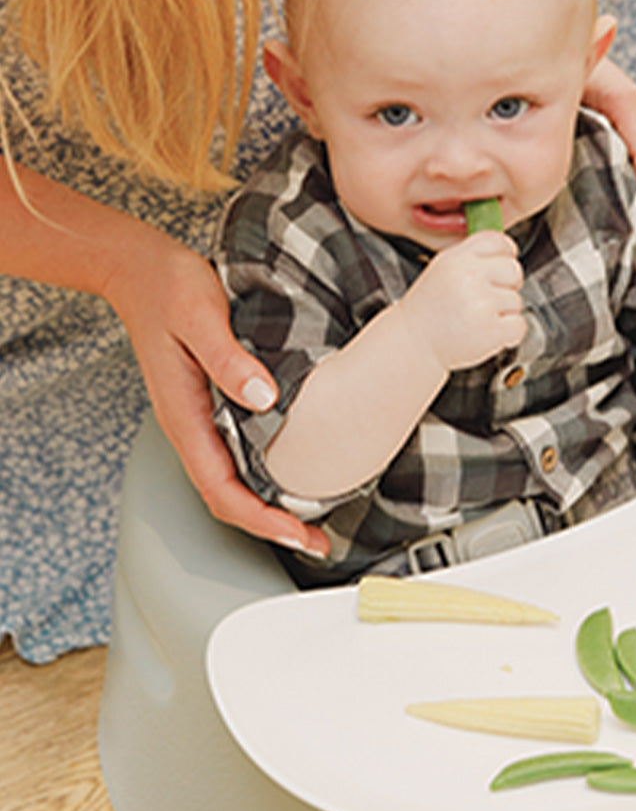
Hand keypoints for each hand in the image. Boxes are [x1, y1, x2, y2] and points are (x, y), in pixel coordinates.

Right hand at [104, 231, 328, 556]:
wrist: (141, 269)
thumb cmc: (169, 288)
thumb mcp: (201, 315)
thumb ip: (229, 357)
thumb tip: (264, 397)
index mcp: (184, 416)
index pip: (221, 489)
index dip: (260, 519)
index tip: (298, 534)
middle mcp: (191, 427)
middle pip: (230, 497)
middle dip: (272, 527)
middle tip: (319, 542)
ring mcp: (201, 419)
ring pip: (234, 481)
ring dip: (272, 506)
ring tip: (314, 519)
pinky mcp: (213, 406)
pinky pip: (239, 455)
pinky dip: (267, 475)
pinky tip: (296, 471)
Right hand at [402, 231, 526, 370]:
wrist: (413, 343)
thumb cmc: (428, 311)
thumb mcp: (441, 269)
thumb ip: (471, 256)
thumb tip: (505, 249)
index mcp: (457, 259)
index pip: (499, 242)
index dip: (506, 255)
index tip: (502, 268)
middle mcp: (469, 277)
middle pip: (514, 270)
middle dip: (508, 285)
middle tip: (490, 298)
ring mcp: (481, 303)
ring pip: (516, 300)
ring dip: (504, 313)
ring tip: (479, 319)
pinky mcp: (491, 329)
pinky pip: (519, 325)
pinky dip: (509, 333)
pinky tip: (489, 332)